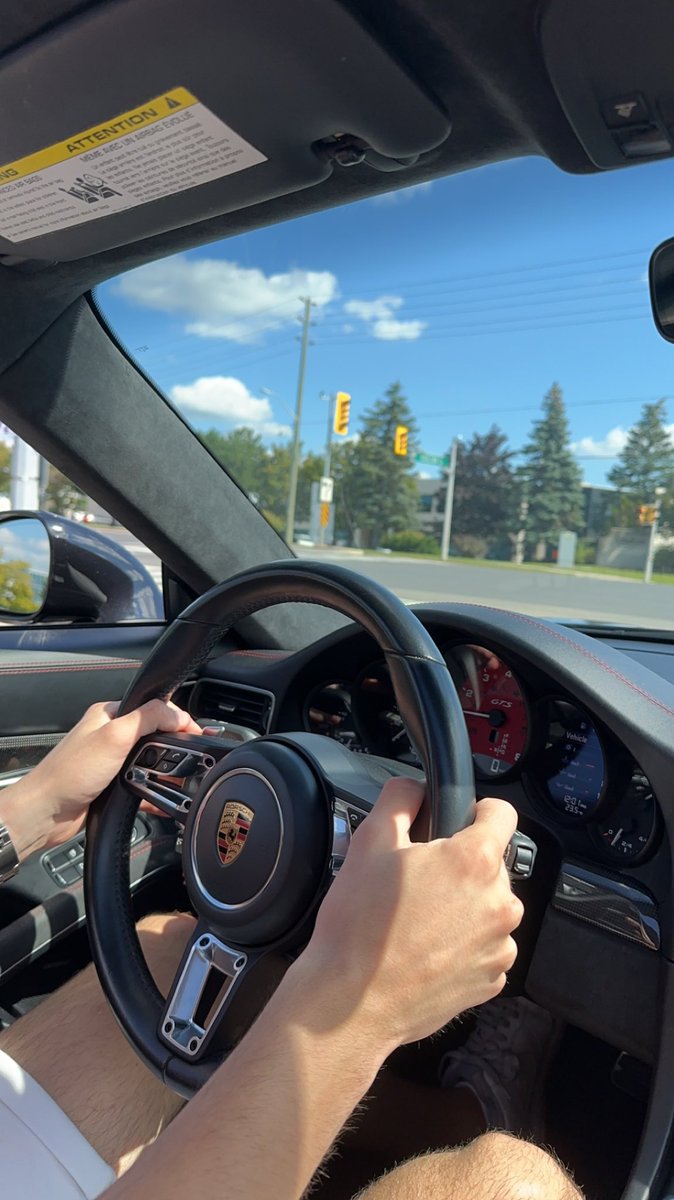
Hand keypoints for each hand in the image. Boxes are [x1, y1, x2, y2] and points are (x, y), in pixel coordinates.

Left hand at [1, 699, 201, 858]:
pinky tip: (164, 800)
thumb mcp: (115, 736)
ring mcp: (111, 762)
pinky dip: (154, 793)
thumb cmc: (70, 773)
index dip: (178, 719)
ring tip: (181, 780)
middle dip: (174, 748)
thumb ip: (148, 718)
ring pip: (150, 762)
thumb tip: (179, 714)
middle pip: (154, 735)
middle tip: (194, 758)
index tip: (197, 733)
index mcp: (110, 715)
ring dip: (164, 772)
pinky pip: (141, 785)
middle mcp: (111, 736)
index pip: (153, 708)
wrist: (45, 813)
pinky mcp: (112, 785)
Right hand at [301, 778, 522, 1053]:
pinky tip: (427, 949)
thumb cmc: (359, 927)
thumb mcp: (369, 840)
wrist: (350, 1003)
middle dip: (460, 866)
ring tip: (419, 920)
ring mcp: (499, 946)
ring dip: (464, 907)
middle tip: (417, 881)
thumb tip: (414, 788)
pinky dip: (463, 945)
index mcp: (475, 861)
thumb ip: (400, 798)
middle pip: (492, 864)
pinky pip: (485, 948)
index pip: (502, 814)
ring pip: (489, 908)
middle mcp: (499, 903)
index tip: (459, 819)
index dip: (477, 809)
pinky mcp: (491, 981)